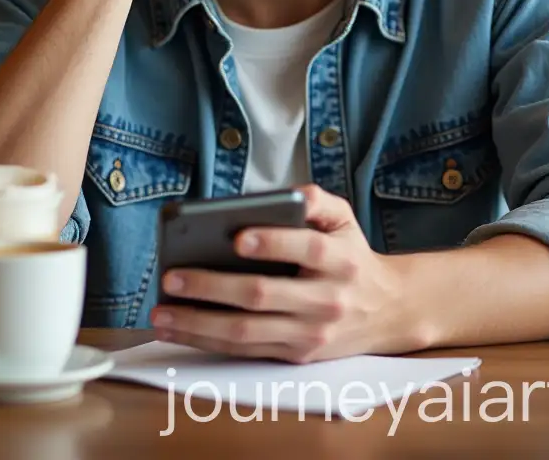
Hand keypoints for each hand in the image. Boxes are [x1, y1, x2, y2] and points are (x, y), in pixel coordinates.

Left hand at [150, 184, 424, 362]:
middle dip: (212, 287)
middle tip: (172, 275)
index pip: (308, 250)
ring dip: (198, 323)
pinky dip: (207, 341)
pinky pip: (245, 351)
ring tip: (161, 311)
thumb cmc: (351, 255)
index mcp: (340, 261)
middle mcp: (326, 301)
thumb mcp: (345, 218)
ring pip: (246, 333)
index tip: (237, 236)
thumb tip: (286, 193)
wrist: (387, 311)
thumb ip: (318, 199)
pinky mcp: (295, 356)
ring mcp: (310, 335)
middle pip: (263, 296)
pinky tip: (178, 329)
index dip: (274, 243)